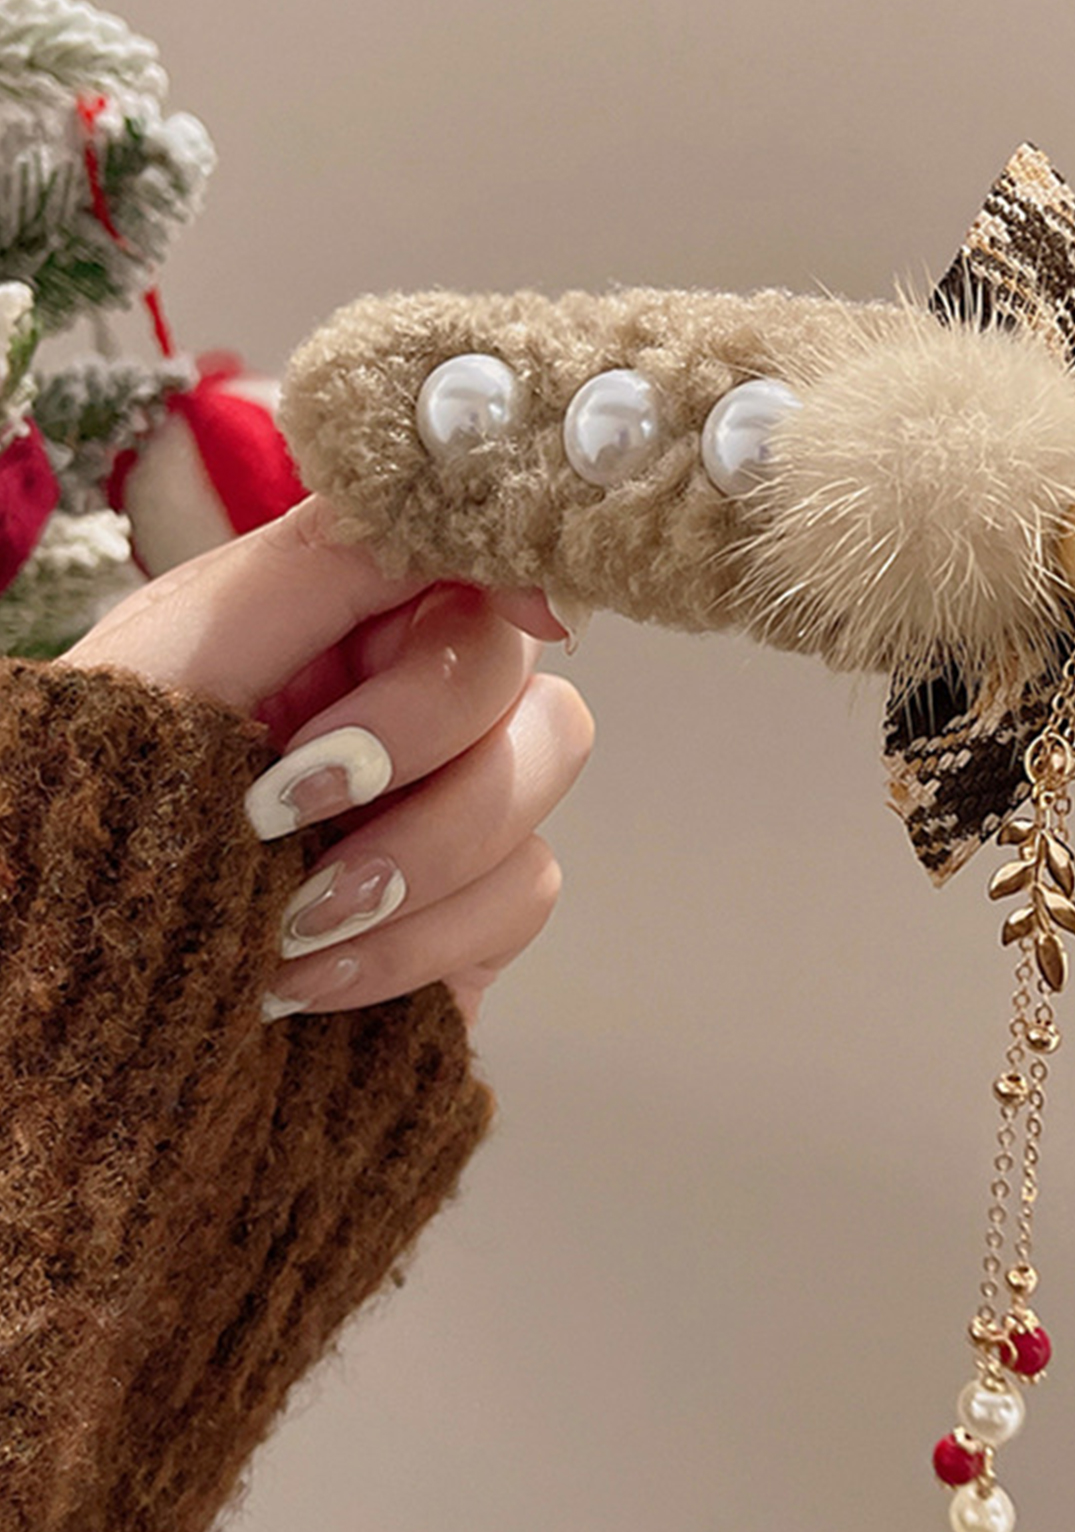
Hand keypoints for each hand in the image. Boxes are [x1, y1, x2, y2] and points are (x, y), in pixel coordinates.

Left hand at [61, 495, 593, 1029]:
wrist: (67, 996)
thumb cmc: (89, 816)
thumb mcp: (176, 659)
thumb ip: (322, 566)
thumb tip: (466, 527)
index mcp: (334, 622)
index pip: (463, 557)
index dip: (512, 568)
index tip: (529, 613)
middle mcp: (406, 703)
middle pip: (514, 672)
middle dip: (414, 743)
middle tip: (285, 806)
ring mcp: (449, 804)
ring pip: (541, 777)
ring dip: (424, 853)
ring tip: (294, 920)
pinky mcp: (470, 907)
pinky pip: (526, 890)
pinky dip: (422, 939)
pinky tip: (318, 975)